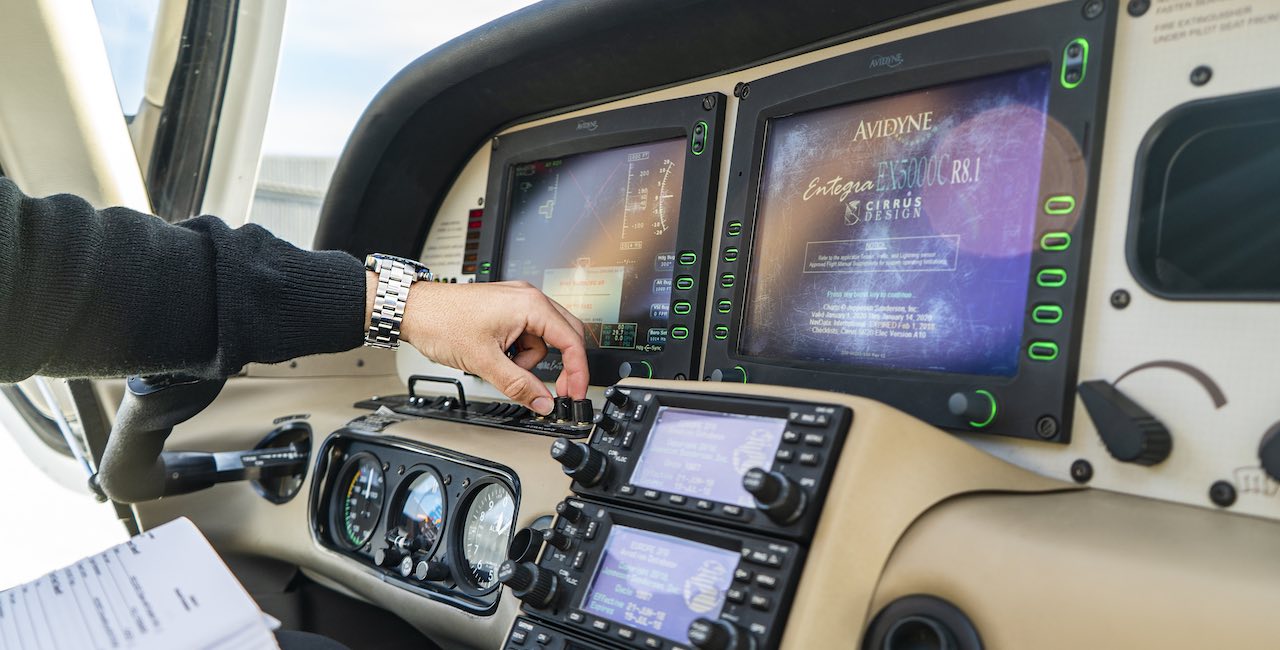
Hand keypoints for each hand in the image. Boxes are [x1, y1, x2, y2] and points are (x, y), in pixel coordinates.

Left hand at [368, 275, 588, 413]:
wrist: (415, 310)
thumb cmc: (442, 322)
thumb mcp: (485, 362)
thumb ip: (519, 385)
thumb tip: (543, 402)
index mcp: (530, 305)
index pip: (570, 341)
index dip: (577, 372)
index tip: (575, 393)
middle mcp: (528, 298)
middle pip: (564, 336)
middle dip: (560, 366)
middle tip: (555, 391)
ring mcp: (517, 301)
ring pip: (542, 339)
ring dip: (528, 359)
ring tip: (499, 364)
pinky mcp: (506, 308)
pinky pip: (526, 334)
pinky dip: (517, 351)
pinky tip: (496, 354)